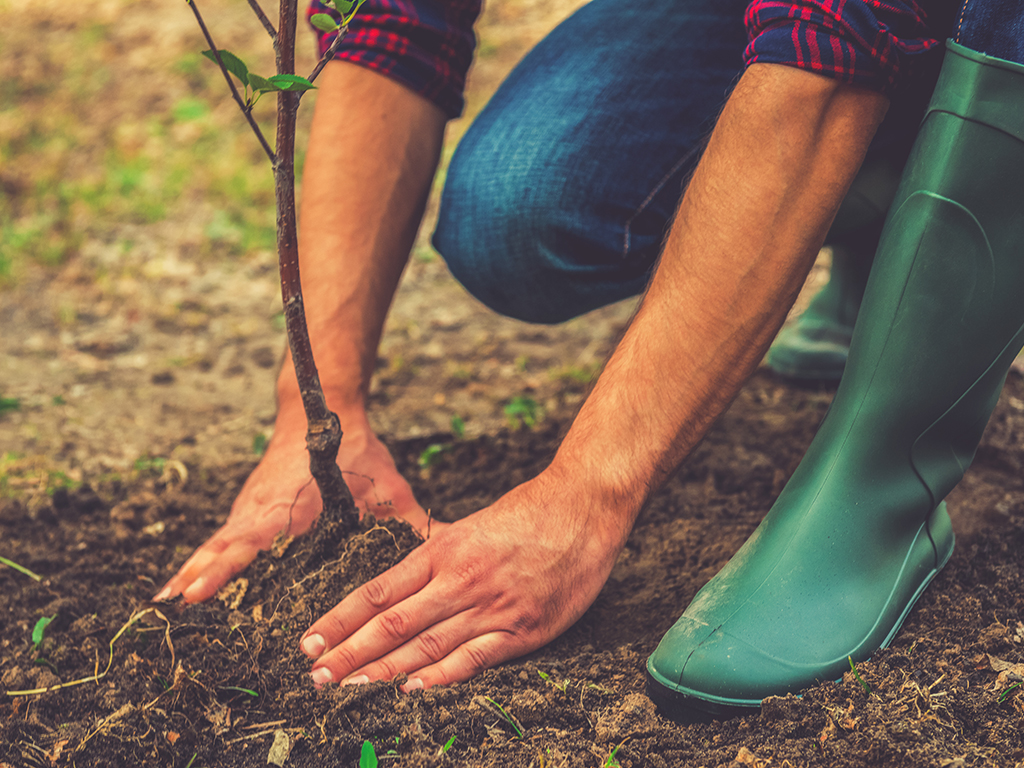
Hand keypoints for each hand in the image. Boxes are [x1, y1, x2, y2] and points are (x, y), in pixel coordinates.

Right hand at [155, 405, 439, 602]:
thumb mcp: (388, 487)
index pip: (252, 542)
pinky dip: (203, 558)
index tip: (197, 592)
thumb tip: (450, 546)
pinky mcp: (249, 507)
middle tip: (172, 609)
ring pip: (217, 542)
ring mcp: (251, 507)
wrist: (320, 407)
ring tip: (166, 604)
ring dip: (193, 569)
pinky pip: (222, 537)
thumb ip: (413, 522)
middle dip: (199, 576)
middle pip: (224, 547)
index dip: (224, 568)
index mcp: (292, 506)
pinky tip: (187, 584)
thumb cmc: (357, 450)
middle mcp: (263, 508)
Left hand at [297, 469, 627, 688]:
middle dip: (349, 652)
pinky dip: (442, 676)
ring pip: (427, 645)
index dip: (341, 619)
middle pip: (393, 623)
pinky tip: (411, 689)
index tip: (310, 640)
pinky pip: (476, 658)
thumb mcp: (471, 525)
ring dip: (383, 670)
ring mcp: (492, 607)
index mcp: (443, 551)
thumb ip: (437, 555)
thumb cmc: (527, 513)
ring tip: (348, 688)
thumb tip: (402, 578)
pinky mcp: (524, 629)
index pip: (379, 591)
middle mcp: (460, 579)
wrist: (583, 507)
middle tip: (316, 676)